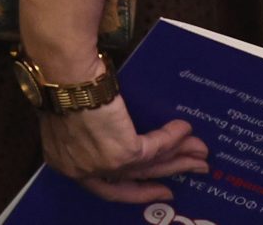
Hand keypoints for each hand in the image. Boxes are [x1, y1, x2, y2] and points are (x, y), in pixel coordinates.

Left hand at [38, 90, 209, 204]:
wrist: (63, 74)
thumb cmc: (61, 84)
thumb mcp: (71, 116)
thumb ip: (88, 134)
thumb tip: (112, 131)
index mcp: (66, 163)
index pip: (106, 187)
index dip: (135, 189)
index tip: (157, 187)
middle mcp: (84, 171)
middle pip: (135, 177)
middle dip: (168, 171)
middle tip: (192, 167)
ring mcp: (104, 165)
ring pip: (150, 164)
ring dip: (179, 156)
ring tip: (201, 151)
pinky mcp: (123, 153)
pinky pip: (155, 147)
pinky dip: (172, 138)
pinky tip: (184, 129)